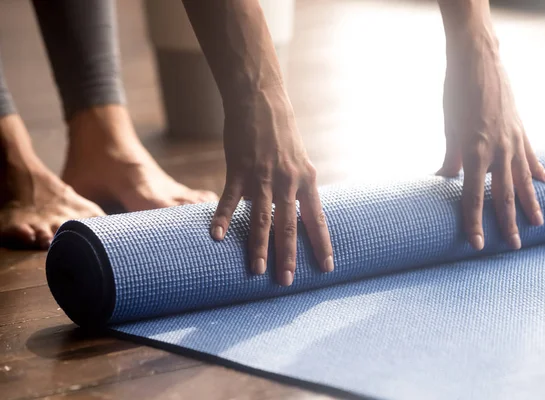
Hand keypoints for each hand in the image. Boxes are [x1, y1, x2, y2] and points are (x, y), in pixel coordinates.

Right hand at [210, 86, 333, 285]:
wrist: (261, 100)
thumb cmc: (281, 132)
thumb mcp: (299, 159)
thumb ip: (299, 186)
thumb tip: (299, 211)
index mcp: (307, 180)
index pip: (317, 219)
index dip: (322, 244)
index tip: (328, 268)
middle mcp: (288, 181)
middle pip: (289, 226)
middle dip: (289, 257)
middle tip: (287, 282)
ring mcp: (263, 176)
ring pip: (262, 219)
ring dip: (259, 247)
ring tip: (258, 270)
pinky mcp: (239, 169)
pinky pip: (230, 200)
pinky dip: (223, 219)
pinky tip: (217, 237)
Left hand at [437, 30, 544, 250]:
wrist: (477, 62)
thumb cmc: (457, 95)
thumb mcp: (449, 129)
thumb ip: (451, 158)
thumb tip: (441, 178)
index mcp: (474, 152)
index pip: (473, 198)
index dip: (474, 223)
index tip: (478, 244)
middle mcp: (498, 150)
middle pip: (503, 195)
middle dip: (508, 223)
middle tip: (514, 247)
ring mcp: (513, 140)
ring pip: (523, 179)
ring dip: (529, 203)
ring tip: (538, 223)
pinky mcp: (521, 129)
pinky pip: (531, 156)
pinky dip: (536, 171)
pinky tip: (544, 183)